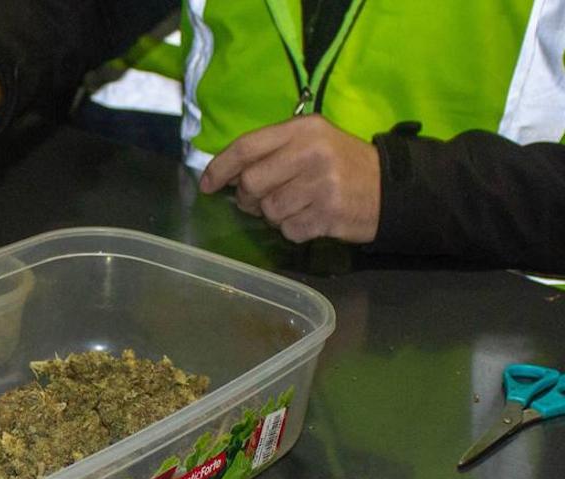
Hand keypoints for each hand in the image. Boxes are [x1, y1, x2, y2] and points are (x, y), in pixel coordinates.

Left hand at [198, 114, 380, 243]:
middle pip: (251, 183)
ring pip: (269, 211)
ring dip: (275, 216)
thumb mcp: (312, 142)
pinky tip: (311, 219)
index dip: (219, 168)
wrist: (391, 188)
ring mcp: (321, 184)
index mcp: (303, 129)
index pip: (246, 146)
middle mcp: (311, 152)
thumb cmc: (342, 164)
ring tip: (297, 206)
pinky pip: (289, 230)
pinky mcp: (328, 214)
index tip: (206, 185)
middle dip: (248, 198)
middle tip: (260, 200)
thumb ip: (272, 151)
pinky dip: (294, 230)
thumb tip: (227, 176)